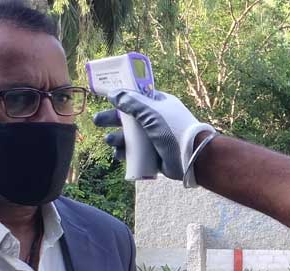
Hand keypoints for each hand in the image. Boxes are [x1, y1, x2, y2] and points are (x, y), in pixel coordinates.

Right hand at [93, 90, 215, 186]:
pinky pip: (135, 153)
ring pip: (130, 137)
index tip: (106, 98)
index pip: (137, 98)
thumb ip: (131, 102)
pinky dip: (126, 153)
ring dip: (118, 138)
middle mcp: (156, 120)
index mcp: (159, 105)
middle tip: (98, 122)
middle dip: (112, 120)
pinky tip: (119, 155)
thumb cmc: (173, 129)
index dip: (122, 98)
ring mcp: (154, 138)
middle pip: (129, 118)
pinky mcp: (153, 155)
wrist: (191, 157)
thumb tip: (113, 93)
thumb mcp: (151, 112)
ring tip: (111, 141)